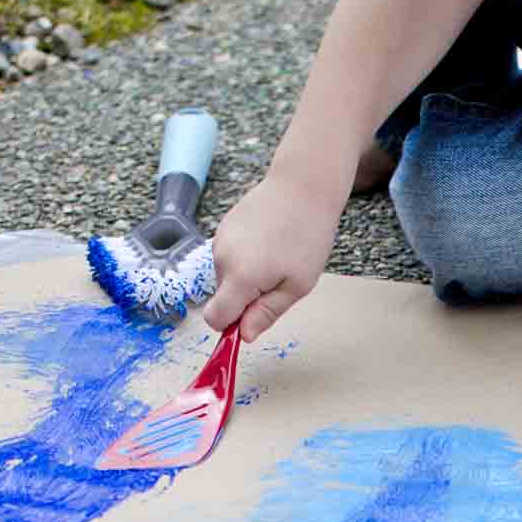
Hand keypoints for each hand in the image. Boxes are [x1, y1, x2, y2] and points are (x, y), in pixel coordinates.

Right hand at [201, 170, 344, 341]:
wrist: (302, 185)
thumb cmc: (307, 235)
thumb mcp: (297, 285)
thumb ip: (266, 313)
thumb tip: (244, 336)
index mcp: (240, 277)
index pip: (214, 318)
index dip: (230, 327)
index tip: (249, 323)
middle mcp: (222, 258)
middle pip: (223, 298)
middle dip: (247, 298)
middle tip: (279, 279)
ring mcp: (220, 240)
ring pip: (226, 277)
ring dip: (248, 276)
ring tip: (276, 256)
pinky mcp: (223, 227)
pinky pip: (229, 257)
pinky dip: (245, 258)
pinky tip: (269, 242)